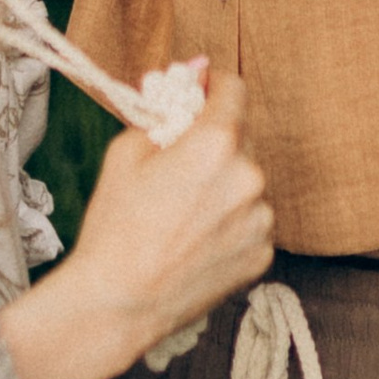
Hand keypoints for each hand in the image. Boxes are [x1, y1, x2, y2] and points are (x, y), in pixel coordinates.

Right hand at [0, 72, 274, 378]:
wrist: (118, 304)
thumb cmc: (115, 226)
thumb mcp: (127, 151)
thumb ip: (167, 110)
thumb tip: (194, 73)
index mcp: (217, 143)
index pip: (235, 89)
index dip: (214, 86)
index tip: (201, 93)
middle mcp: (250, 177)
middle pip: (243, 136)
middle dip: (216, 141)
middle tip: (182, 161)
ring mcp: (261, 220)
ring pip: (248, 182)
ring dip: (226, 183)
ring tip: (185, 211)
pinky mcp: (263, 255)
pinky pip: (252, 221)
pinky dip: (232, 221)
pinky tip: (197, 238)